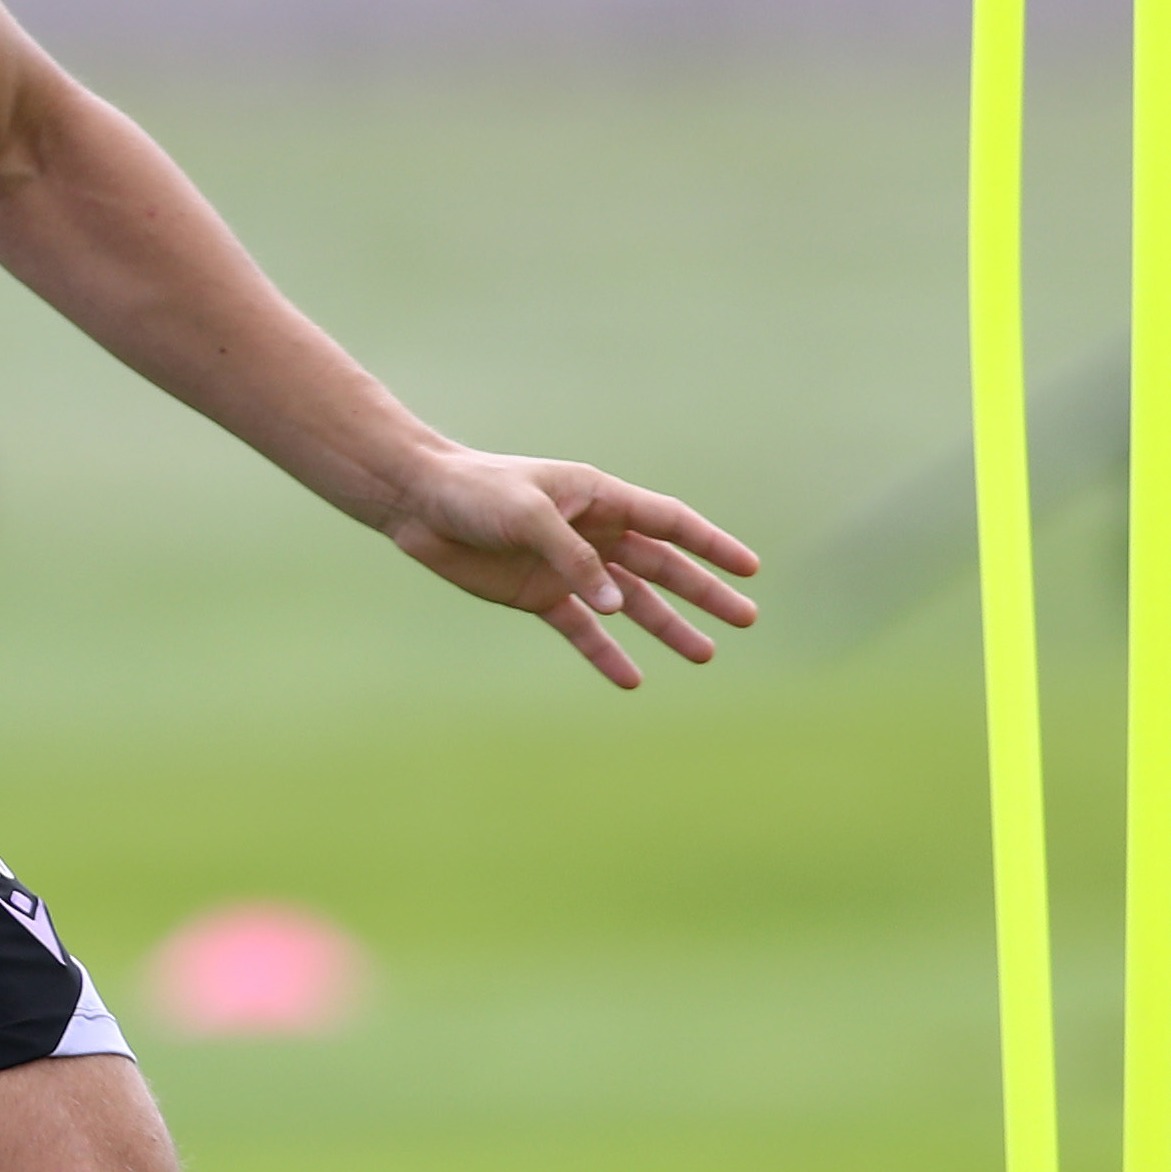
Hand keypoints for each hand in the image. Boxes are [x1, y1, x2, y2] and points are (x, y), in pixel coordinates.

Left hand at [377, 448, 760, 687]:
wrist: (420, 503)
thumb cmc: (476, 492)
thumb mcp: (528, 516)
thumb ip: (575, 559)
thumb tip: (619, 605)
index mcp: (599, 498)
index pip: (670, 523)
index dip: (712, 545)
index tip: (750, 569)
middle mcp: (592, 533)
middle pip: (662, 566)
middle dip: (704, 592)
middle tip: (746, 619)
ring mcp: (568, 566)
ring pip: (631, 602)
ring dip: (665, 627)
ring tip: (704, 655)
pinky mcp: (539, 594)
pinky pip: (583, 630)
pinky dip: (606, 653)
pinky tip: (631, 678)